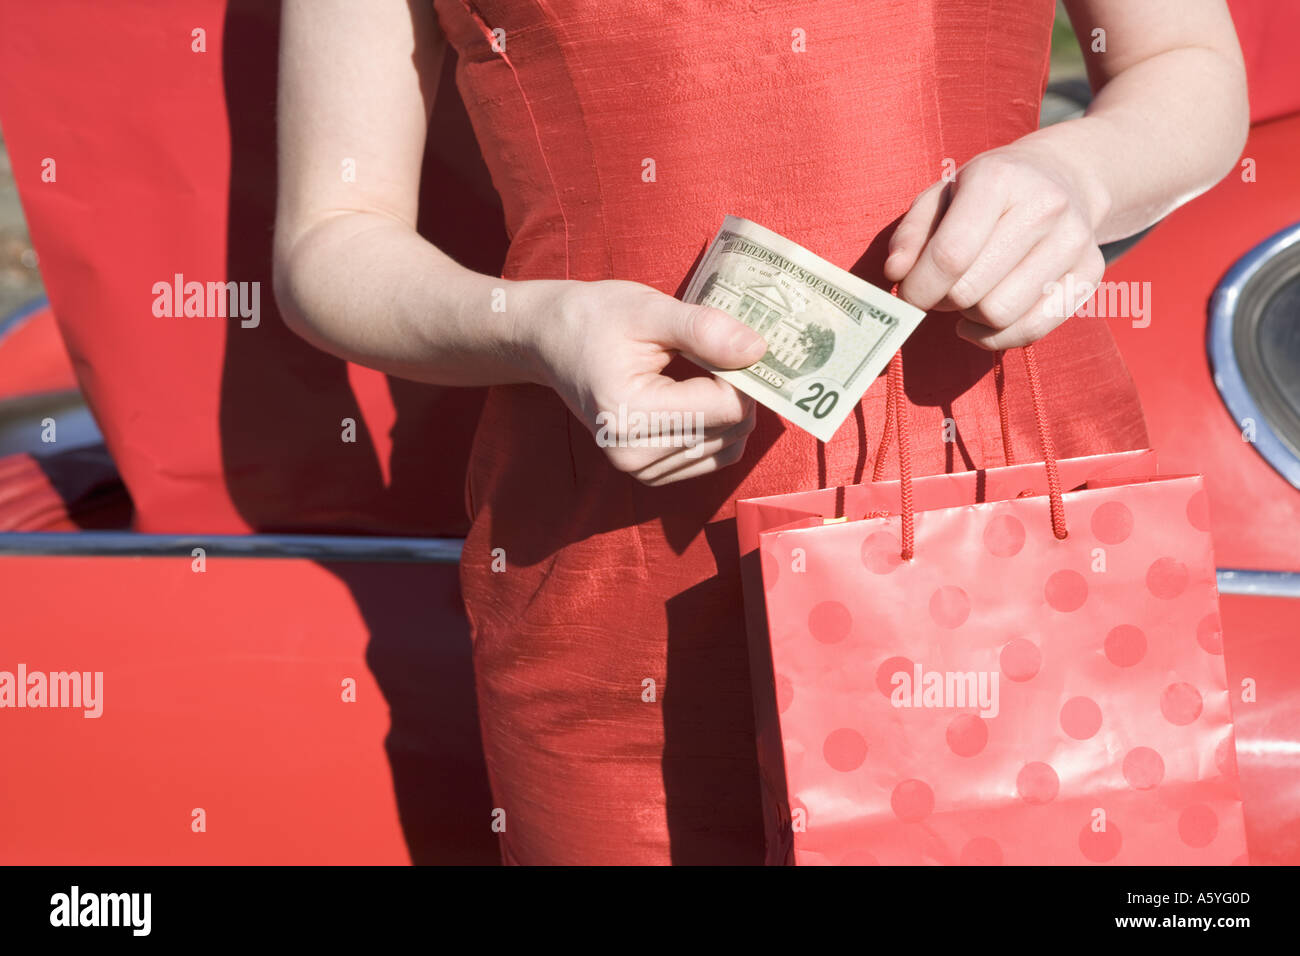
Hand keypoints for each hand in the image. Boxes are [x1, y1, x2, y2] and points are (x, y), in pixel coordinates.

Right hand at [521, 279, 767, 485]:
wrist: (551, 340)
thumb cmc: (595, 318)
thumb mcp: (648, 309)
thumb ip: (703, 329)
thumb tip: (758, 350)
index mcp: (629, 413)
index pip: (726, 407)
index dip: (745, 372)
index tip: (733, 342)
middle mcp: (632, 453)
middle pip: (732, 430)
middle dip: (742, 390)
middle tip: (725, 352)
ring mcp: (639, 469)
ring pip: (728, 448)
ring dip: (732, 410)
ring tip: (708, 371)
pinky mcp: (648, 474)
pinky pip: (712, 458)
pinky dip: (719, 428)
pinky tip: (700, 397)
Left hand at [883, 143, 1107, 349]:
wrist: (1063, 176)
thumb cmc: (989, 192)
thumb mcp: (942, 194)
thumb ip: (911, 233)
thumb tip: (896, 273)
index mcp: (998, 179)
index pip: (950, 256)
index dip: (919, 288)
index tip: (908, 295)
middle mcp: (1044, 207)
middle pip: (971, 291)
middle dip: (942, 301)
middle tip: (940, 290)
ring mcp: (1074, 241)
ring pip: (1000, 315)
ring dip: (971, 318)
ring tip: (968, 297)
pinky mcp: (1091, 272)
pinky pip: (1033, 330)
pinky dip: (997, 337)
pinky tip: (983, 321)